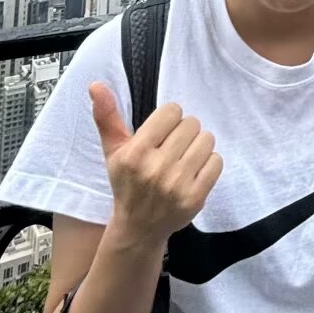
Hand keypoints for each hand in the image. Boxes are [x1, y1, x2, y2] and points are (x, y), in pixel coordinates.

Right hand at [88, 84, 223, 245]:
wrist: (139, 228)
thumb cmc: (127, 182)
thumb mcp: (113, 151)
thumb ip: (107, 116)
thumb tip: (96, 85)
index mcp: (135, 153)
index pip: (172, 111)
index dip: (169, 119)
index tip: (162, 132)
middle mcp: (155, 169)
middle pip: (191, 124)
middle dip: (184, 132)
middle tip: (173, 147)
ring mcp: (177, 185)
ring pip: (206, 140)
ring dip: (198, 145)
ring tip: (184, 157)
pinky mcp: (195, 198)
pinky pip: (217, 161)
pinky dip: (209, 163)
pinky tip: (194, 171)